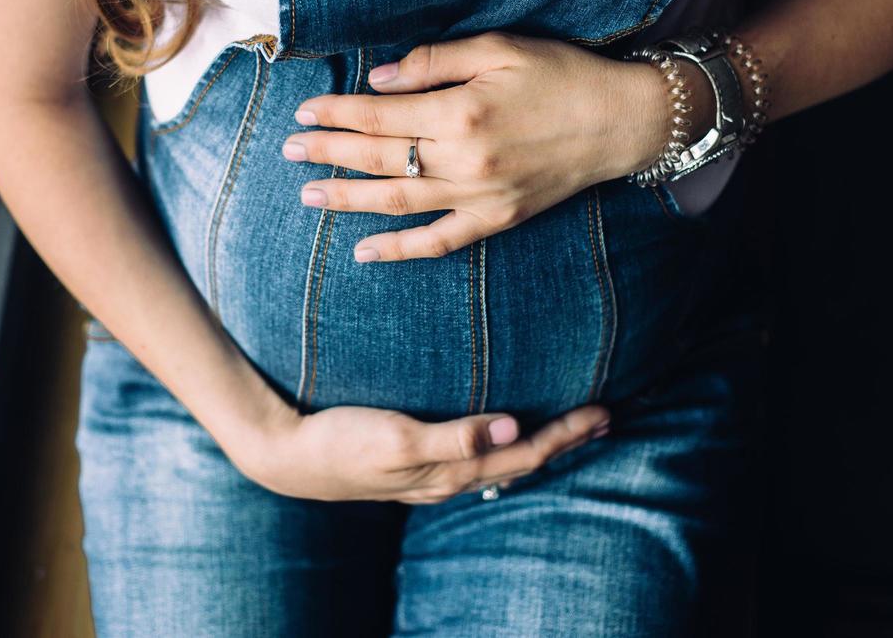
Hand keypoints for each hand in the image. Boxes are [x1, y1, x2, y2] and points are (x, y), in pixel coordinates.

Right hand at [226, 399, 611, 503]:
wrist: (289, 456)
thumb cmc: (341, 440)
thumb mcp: (396, 436)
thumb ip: (454, 436)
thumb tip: (513, 429)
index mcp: (450, 471)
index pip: (524, 455)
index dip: (566, 435)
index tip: (602, 413)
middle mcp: (447, 478)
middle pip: (520, 463)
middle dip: (564, 441)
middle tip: (604, 417)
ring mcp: (430, 475)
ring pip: (499, 465)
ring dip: (537, 445)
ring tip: (566, 426)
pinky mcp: (413, 463)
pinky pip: (473, 458)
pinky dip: (501, 444)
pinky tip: (500, 432)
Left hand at [283, 31, 674, 261]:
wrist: (620, 121)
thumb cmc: (561, 74)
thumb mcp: (499, 47)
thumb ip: (434, 60)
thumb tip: (378, 79)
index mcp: (461, 111)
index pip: (380, 114)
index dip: (337, 112)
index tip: (303, 111)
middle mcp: (463, 159)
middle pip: (379, 157)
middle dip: (329, 153)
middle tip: (288, 150)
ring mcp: (479, 196)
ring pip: (397, 201)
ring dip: (347, 200)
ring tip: (308, 195)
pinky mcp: (496, 220)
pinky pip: (438, 242)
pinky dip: (399, 250)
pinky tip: (363, 252)